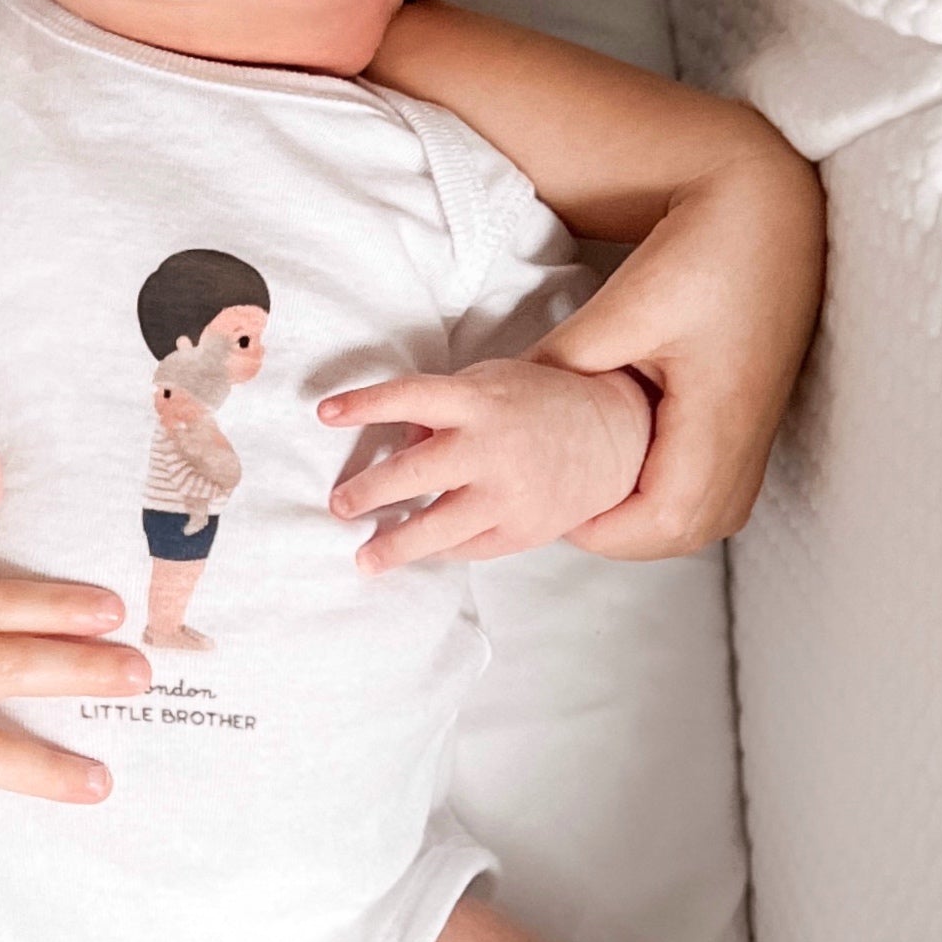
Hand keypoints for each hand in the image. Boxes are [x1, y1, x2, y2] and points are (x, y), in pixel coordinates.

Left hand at [318, 358, 652, 570]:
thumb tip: (398, 442)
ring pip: (438, 528)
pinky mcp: (522, 530)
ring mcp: (507, 495)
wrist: (617, 437)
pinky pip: (468, 547)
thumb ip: (442, 410)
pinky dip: (440, 549)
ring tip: (364, 557)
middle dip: (368, 491)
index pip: (409, 397)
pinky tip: (421, 552)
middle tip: (338, 504)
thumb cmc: (542, 403)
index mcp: (479, 401)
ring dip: (394, 545)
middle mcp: (490, 448)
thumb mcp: (491, 384)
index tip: (324, 414)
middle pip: (413, 473)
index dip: (364, 405)